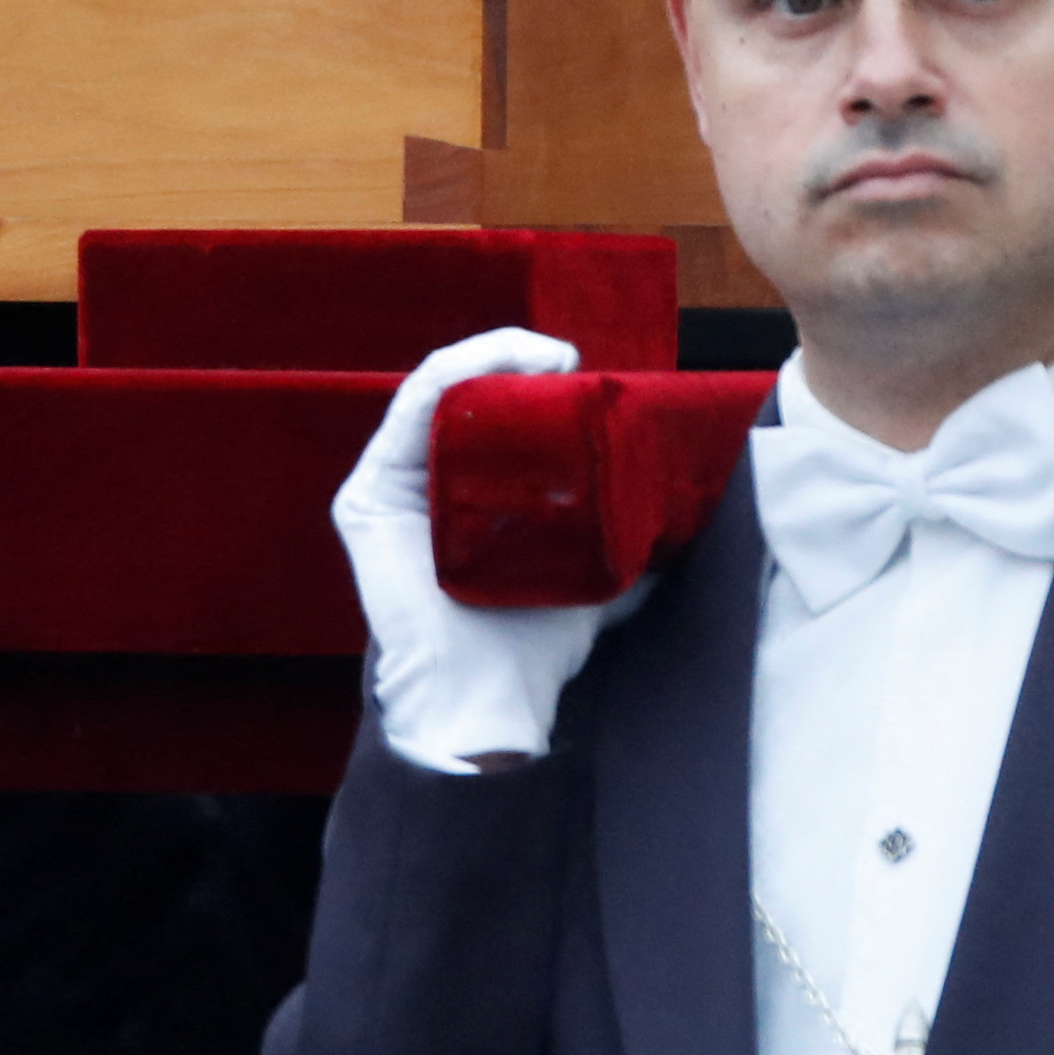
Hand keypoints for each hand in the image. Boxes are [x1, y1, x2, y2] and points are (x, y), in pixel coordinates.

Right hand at [335, 329, 623, 773]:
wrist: (490, 697)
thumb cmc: (533, 643)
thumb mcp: (591, 572)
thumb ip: (626, 543)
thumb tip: (685, 516)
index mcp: (463, 493)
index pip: (492, 412)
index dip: (536, 379)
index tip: (590, 374)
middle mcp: (420, 483)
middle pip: (466, 396)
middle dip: (518, 362)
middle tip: (571, 363)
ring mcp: (390, 487)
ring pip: (437, 392)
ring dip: (491, 357)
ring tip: (547, 358)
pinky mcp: (368, 498)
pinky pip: (408, 412)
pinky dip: (454, 373)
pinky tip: (498, 363)